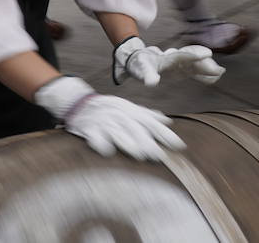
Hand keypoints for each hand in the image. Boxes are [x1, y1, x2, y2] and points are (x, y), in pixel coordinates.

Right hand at [35, 76, 183, 161]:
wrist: (80, 102)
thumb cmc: (109, 108)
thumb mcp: (129, 108)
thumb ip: (147, 115)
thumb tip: (168, 121)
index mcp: (130, 111)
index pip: (151, 123)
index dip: (165, 134)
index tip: (179, 145)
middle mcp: (119, 115)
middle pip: (136, 128)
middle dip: (148, 141)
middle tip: (159, 156)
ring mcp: (104, 121)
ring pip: (117, 132)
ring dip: (128, 142)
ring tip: (138, 154)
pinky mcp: (89, 129)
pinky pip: (95, 136)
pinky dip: (100, 143)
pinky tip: (107, 151)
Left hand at [111, 37, 224, 86]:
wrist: (140, 58)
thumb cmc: (140, 64)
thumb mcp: (141, 70)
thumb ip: (147, 75)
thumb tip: (152, 83)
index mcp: (166, 59)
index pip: (182, 57)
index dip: (193, 55)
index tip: (207, 54)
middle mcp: (176, 59)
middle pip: (192, 60)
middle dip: (204, 64)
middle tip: (219, 70)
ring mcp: (180, 64)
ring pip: (196, 64)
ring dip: (207, 68)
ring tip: (220, 72)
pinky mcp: (182, 69)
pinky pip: (196, 71)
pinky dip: (204, 74)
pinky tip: (215, 77)